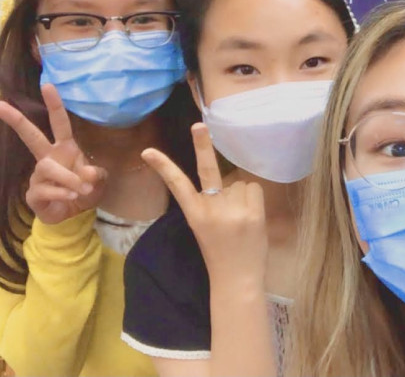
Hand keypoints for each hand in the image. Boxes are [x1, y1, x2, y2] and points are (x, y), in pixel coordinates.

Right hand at [0, 85, 106, 223]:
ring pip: (47, 168)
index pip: (60, 124)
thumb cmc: (83, 190)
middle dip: (17, 120)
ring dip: (67, 178)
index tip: (47, 85)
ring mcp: (38, 175)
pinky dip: (62, 193)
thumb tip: (88, 172)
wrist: (73, 215)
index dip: (55, 105)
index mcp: (64, 149)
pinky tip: (71, 197)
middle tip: (0, 105)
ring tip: (81, 189)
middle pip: (31, 136)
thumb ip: (96, 174)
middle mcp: (48, 158)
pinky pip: (45, 189)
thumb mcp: (97, 180)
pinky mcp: (33, 193)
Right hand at [141, 123, 266, 284]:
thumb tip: (227, 180)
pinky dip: (254, 198)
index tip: (148, 151)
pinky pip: (254, 188)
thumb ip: (212, 203)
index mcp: (194, 215)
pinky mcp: (253, 212)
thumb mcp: (204, 229)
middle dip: (202, 145)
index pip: (177, 186)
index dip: (164, 167)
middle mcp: (212, 209)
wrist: (237, 280)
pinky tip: (250, 218)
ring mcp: (233, 210)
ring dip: (241, 194)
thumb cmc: (220, 254)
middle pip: (207, 170)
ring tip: (240, 219)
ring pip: (239, 182)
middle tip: (198, 125)